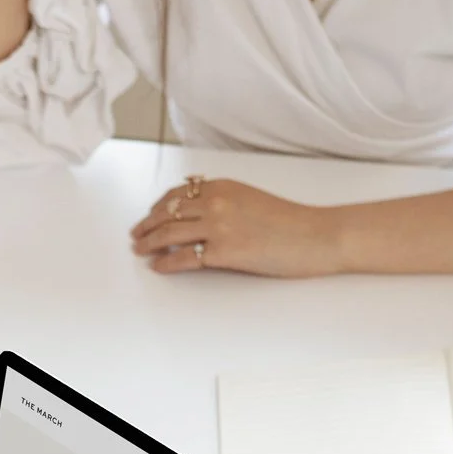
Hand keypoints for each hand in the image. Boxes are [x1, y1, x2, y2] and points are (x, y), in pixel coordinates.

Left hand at [131, 177, 349, 277]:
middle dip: (147, 226)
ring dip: (149, 243)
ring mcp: (218, 227)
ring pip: (169, 234)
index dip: (157, 207)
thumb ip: (224, 200)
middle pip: (167, 213)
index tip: (149, 216)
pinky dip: (166, 263)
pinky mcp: (224, 252)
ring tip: (140, 251)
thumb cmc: (290, 221)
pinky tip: (158, 267)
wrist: (316, 235)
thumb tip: (197, 209)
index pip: (177, 195)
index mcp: (222, 186)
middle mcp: (216, 202)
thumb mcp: (250, 198)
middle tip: (136, 236)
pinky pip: (184, 258)